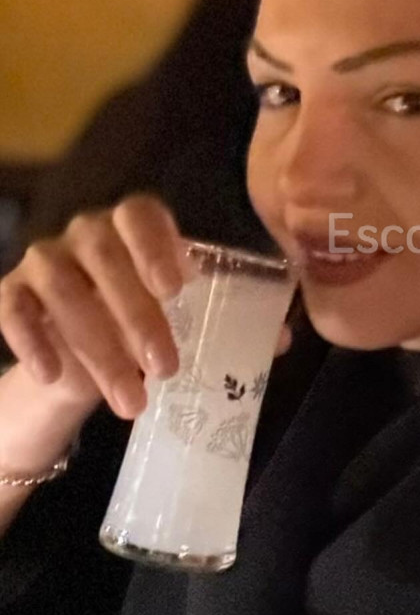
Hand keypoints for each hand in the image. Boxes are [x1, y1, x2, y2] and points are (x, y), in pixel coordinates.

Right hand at [0, 196, 186, 419]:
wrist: (82, 346)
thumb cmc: (137, 314)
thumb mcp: (164, 307)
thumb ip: (181, 300)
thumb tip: (206, 316)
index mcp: (130, 226)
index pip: (139, 215)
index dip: (155, 248)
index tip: (173, 289)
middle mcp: (85, 232)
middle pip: (106, 258)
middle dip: (138, 317)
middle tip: (165, 368)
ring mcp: (45, 258)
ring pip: (64, 289)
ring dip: (99, 349)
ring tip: (129, 400)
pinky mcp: (12, 290)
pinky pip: (13, 308)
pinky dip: (31, 341)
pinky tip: (52, 375)